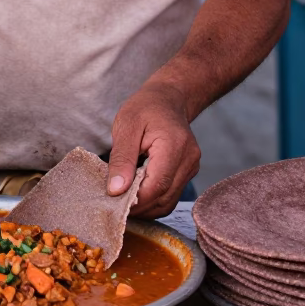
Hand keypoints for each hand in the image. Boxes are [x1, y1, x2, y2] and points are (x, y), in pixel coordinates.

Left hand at [107, 82, 200, 218]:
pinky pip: (170, 195)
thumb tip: (116, 190)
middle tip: (114, 205)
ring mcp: (191, 167)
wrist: (168, 99)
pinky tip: (137, 193)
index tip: (113, 203)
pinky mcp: (188, 172)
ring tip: (123, 200)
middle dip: (139, 207)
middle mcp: (189, 159)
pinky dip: (153, 200)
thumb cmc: (145, 107)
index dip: (135, 200)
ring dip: (146, 206)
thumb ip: (121, 159)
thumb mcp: (126, 126)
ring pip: (168, 202)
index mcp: (174, 145)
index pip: (157, 185)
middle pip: (164, 198)